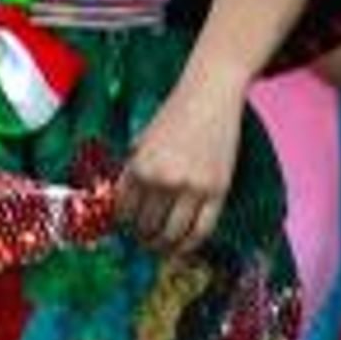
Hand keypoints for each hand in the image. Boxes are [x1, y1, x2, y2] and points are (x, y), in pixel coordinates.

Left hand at [114, 73, 244, 255]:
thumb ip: (133, 171)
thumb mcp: (142, 139)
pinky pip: (201, 231)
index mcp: (139, 166)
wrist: (210, 93)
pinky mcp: (217, 190)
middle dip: (142, 238)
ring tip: (162, 245)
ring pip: (172, 235)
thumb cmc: (174, 114)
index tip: (127, 229)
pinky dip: (189, 245)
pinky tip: (183, 246)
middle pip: (146, 227)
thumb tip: (123, 207)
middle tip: (145, 240)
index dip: (123, 225)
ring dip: (163, 245)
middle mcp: (162, 179)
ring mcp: (192, 187)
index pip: (123, 212)